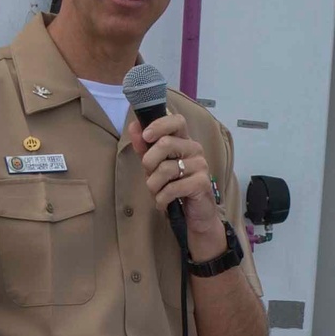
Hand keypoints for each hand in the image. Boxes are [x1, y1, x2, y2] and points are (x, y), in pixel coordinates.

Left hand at [129, 112, 225, 250]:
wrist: (195, 215)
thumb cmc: (175, 187)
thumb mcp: (155, 166)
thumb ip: (145, 147)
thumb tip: (133, 126)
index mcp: (184, 140)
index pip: (176, 120)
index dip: (159, 125)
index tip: (146, 136)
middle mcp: (195, 149)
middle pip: (166, 143)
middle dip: (148, 162)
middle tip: (148, 175)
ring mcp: (200, 165)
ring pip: (166, 168)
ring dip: (153, 185)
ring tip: (156, 193)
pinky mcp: (202, 183)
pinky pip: (172, 188)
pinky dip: (161, 198)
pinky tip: (162, 203)